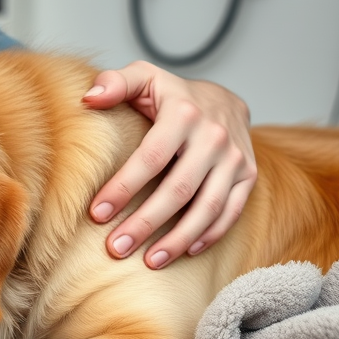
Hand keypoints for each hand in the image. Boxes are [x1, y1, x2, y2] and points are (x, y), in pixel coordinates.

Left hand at [82, 61, 256, 268]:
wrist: (223, 97)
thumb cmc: (171, 95)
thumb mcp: (143, 77)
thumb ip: (115, 83)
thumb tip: (89, 98)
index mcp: (183, 114)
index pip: (150, 158)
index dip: (123, 187)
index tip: (97, 214)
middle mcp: (214, 137)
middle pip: (177, 190)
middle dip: (145, 223)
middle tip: (116, 248)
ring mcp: (235, 158)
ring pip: (207, 208)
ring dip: (177, 239)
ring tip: (149, 261)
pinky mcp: (248, 175)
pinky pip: (231, 212)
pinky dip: (209, 235)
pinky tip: (184, 251)